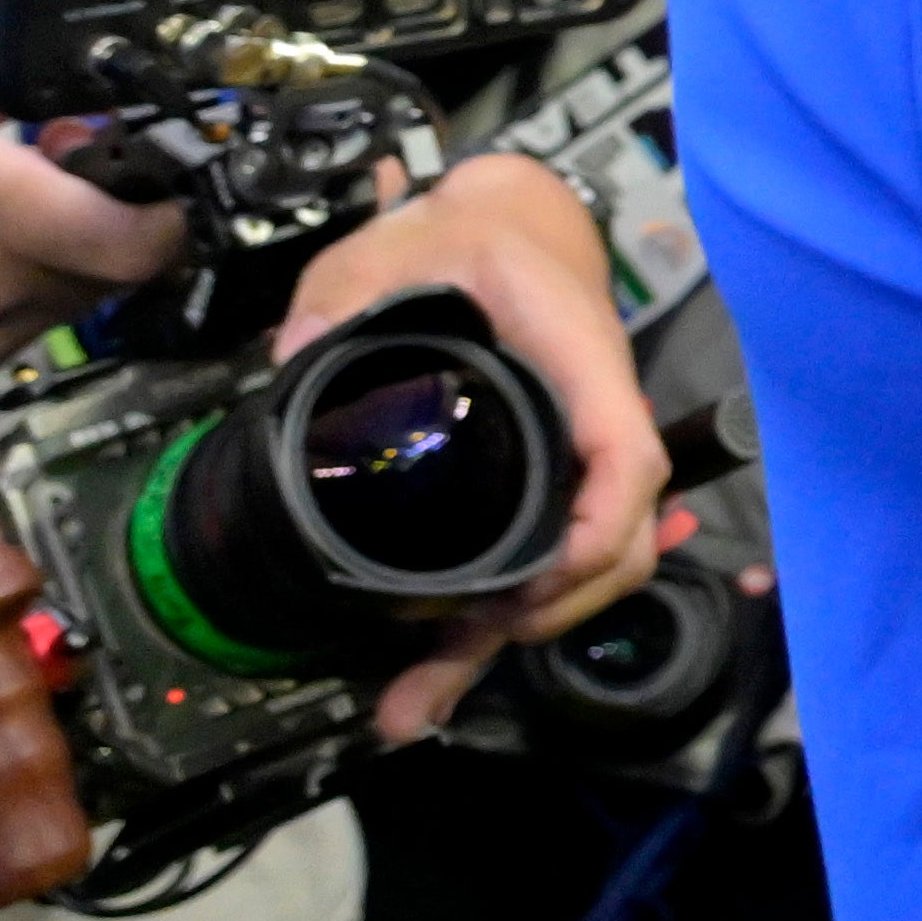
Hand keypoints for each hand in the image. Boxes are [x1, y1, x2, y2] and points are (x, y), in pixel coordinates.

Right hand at [0, 55, 181, 374]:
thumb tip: (88, 92)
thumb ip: (15, 85)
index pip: (135, 238)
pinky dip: (37, 283)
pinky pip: (35, 322)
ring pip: (83, 297)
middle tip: (78, 169)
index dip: (168, 207)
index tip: (158, 168)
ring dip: (82, 252)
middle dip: (123, 218)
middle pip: (120, 266)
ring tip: (24, 201)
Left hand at [273, 150, 678, 733]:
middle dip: (546, 612)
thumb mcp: (385, 248)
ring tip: (417, 701)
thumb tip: (295, 359)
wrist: (504, 219)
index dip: (599, 529)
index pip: (626, 451)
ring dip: (507, 636)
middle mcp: (589, 416)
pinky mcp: (541, 479)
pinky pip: (539, 554)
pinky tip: (440, 674)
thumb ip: (340, 296)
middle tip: (453, 654)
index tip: (535, 584)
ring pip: (576, 564)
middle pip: (617, 538)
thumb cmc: (457, 231)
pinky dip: (493, 620)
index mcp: (573, 354)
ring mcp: (570, 454)